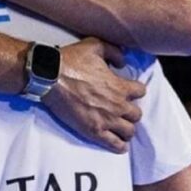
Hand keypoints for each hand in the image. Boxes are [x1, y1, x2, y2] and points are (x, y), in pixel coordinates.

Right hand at [41, 38, 144, 152]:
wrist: (50, 77)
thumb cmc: (71, 61)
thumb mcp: (95, 45)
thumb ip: (114, 51)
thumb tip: (123, 62)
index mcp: (119, 85)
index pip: (141, 91)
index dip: (135, 90)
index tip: (128, 91)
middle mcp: (117, 104)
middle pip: (137, 114)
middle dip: (131, 112)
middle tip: (122, 110)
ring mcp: (106, 120)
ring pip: (129, 131)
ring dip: (126, 129)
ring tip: (120, 127)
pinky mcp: (94, 131)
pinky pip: (115, 144)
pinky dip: (120, 146)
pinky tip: (120, 145)